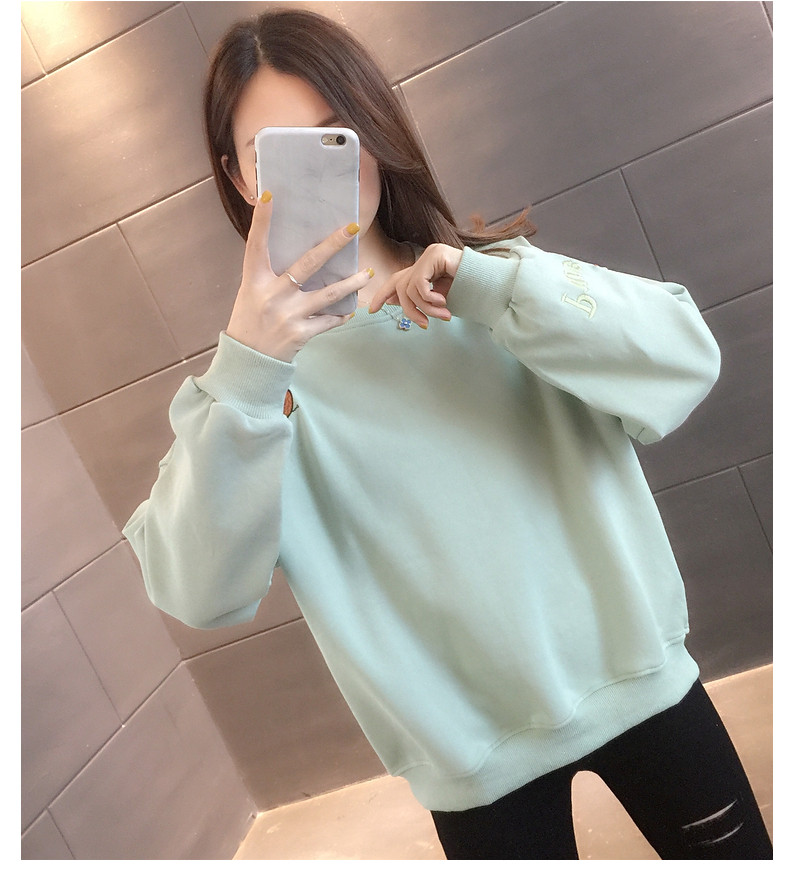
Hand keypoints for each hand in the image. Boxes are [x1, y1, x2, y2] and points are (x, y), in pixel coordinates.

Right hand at [226, 193, 371, 361]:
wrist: (248, 362)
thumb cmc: (249, 323)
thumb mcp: (250, 294)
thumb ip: (268, 274)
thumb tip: (291, 251)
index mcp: (254, 281)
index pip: (256, 245)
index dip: (262, 221)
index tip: (270, 196)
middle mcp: (272, 295)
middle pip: (307, 264)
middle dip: (333, 245)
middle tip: (352, 228)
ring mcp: (288, 315)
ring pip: (328, 294)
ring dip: (351, 284)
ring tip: (368, 274)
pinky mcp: (301, 333)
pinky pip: (328, 321)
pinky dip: (340, 315)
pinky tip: (350, 310)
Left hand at [367, 243, 461, 327]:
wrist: (490, 285)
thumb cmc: (469, 293)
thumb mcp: (440, 300)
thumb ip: (420, 300)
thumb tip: (395, 301)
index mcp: (425, 269)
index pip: (398, 280)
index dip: (384, 294)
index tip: (373, 310)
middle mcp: (425, 259)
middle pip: (401, 286)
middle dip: (408, 309)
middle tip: (424, 325)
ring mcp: (429, 255)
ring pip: (410, 288)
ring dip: (425, 308)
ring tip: (443, 315)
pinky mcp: (434, 255)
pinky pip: (419, 283)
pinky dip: (428, 299)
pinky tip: (443, 302)